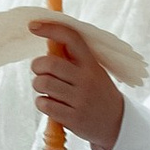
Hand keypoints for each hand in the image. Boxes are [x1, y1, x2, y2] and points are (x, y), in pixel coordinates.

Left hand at [27, 19, 123, 149]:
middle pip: (48, 64)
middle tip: (40, 71)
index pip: (70, 38)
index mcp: (90, 63)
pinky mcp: (73, 117)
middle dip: (37, 66)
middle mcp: (86, 79)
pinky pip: (44, 104)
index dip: (50, 29)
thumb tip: (48, 38)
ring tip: (47, 89)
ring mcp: (80, 99)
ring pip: (43, 84)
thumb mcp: (93, 70)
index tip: (32, 26)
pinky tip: (51, 104)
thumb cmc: (97, 92)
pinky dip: (41, 103)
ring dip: (38, 85)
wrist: (116, 123)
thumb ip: (74, 58)